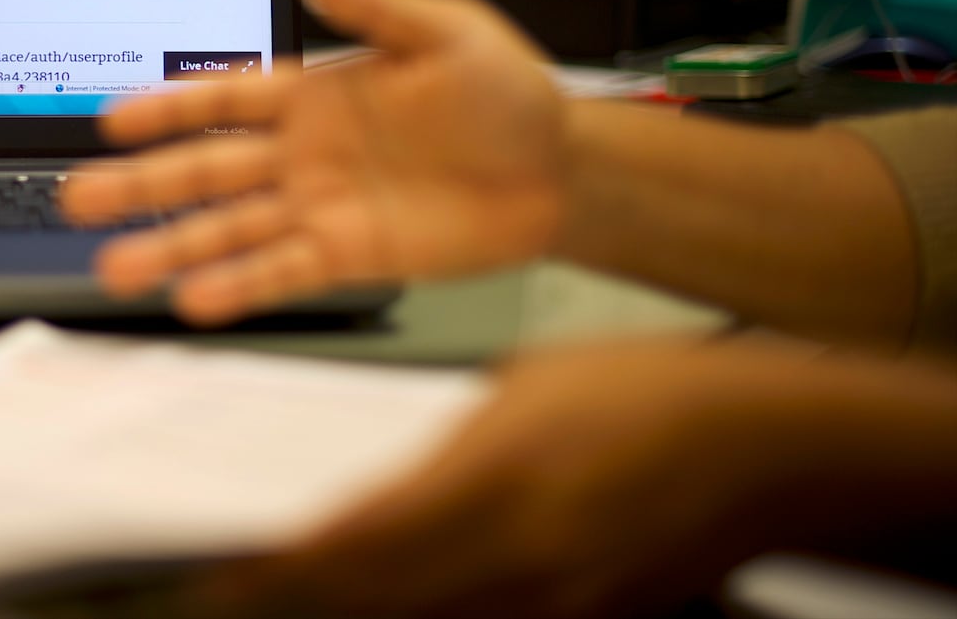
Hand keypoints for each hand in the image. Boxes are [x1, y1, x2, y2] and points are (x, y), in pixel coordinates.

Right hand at [60, 0, 568, 324]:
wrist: (561, 170)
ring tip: (117, 267)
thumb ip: (371, 4)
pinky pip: (284, 269)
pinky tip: (197, 299)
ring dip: (173, 246)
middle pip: (206, 169)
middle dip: (141, 184)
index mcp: (314, 92)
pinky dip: (241, 285)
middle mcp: (303, 152)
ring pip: (230, 227)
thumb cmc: (507, 93)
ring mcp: (320, 205)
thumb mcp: (443, 31)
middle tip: (77, 197)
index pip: (224, 98)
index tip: (110, 120)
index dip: (167, 107)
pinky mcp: (350, 253)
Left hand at [186, 341, 956, 618]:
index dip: (282, 575)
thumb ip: (440, 459)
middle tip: (231, 604)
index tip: (221, 581)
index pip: (360, 546)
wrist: (769, 448)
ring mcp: (562, 611)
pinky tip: (405, 608)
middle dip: (302, 611)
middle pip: (381, 609)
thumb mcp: (522, 394)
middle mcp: (525, 567)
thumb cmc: (646, 392)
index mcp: (500, 487)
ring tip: (298, 607)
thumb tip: (369, 511)